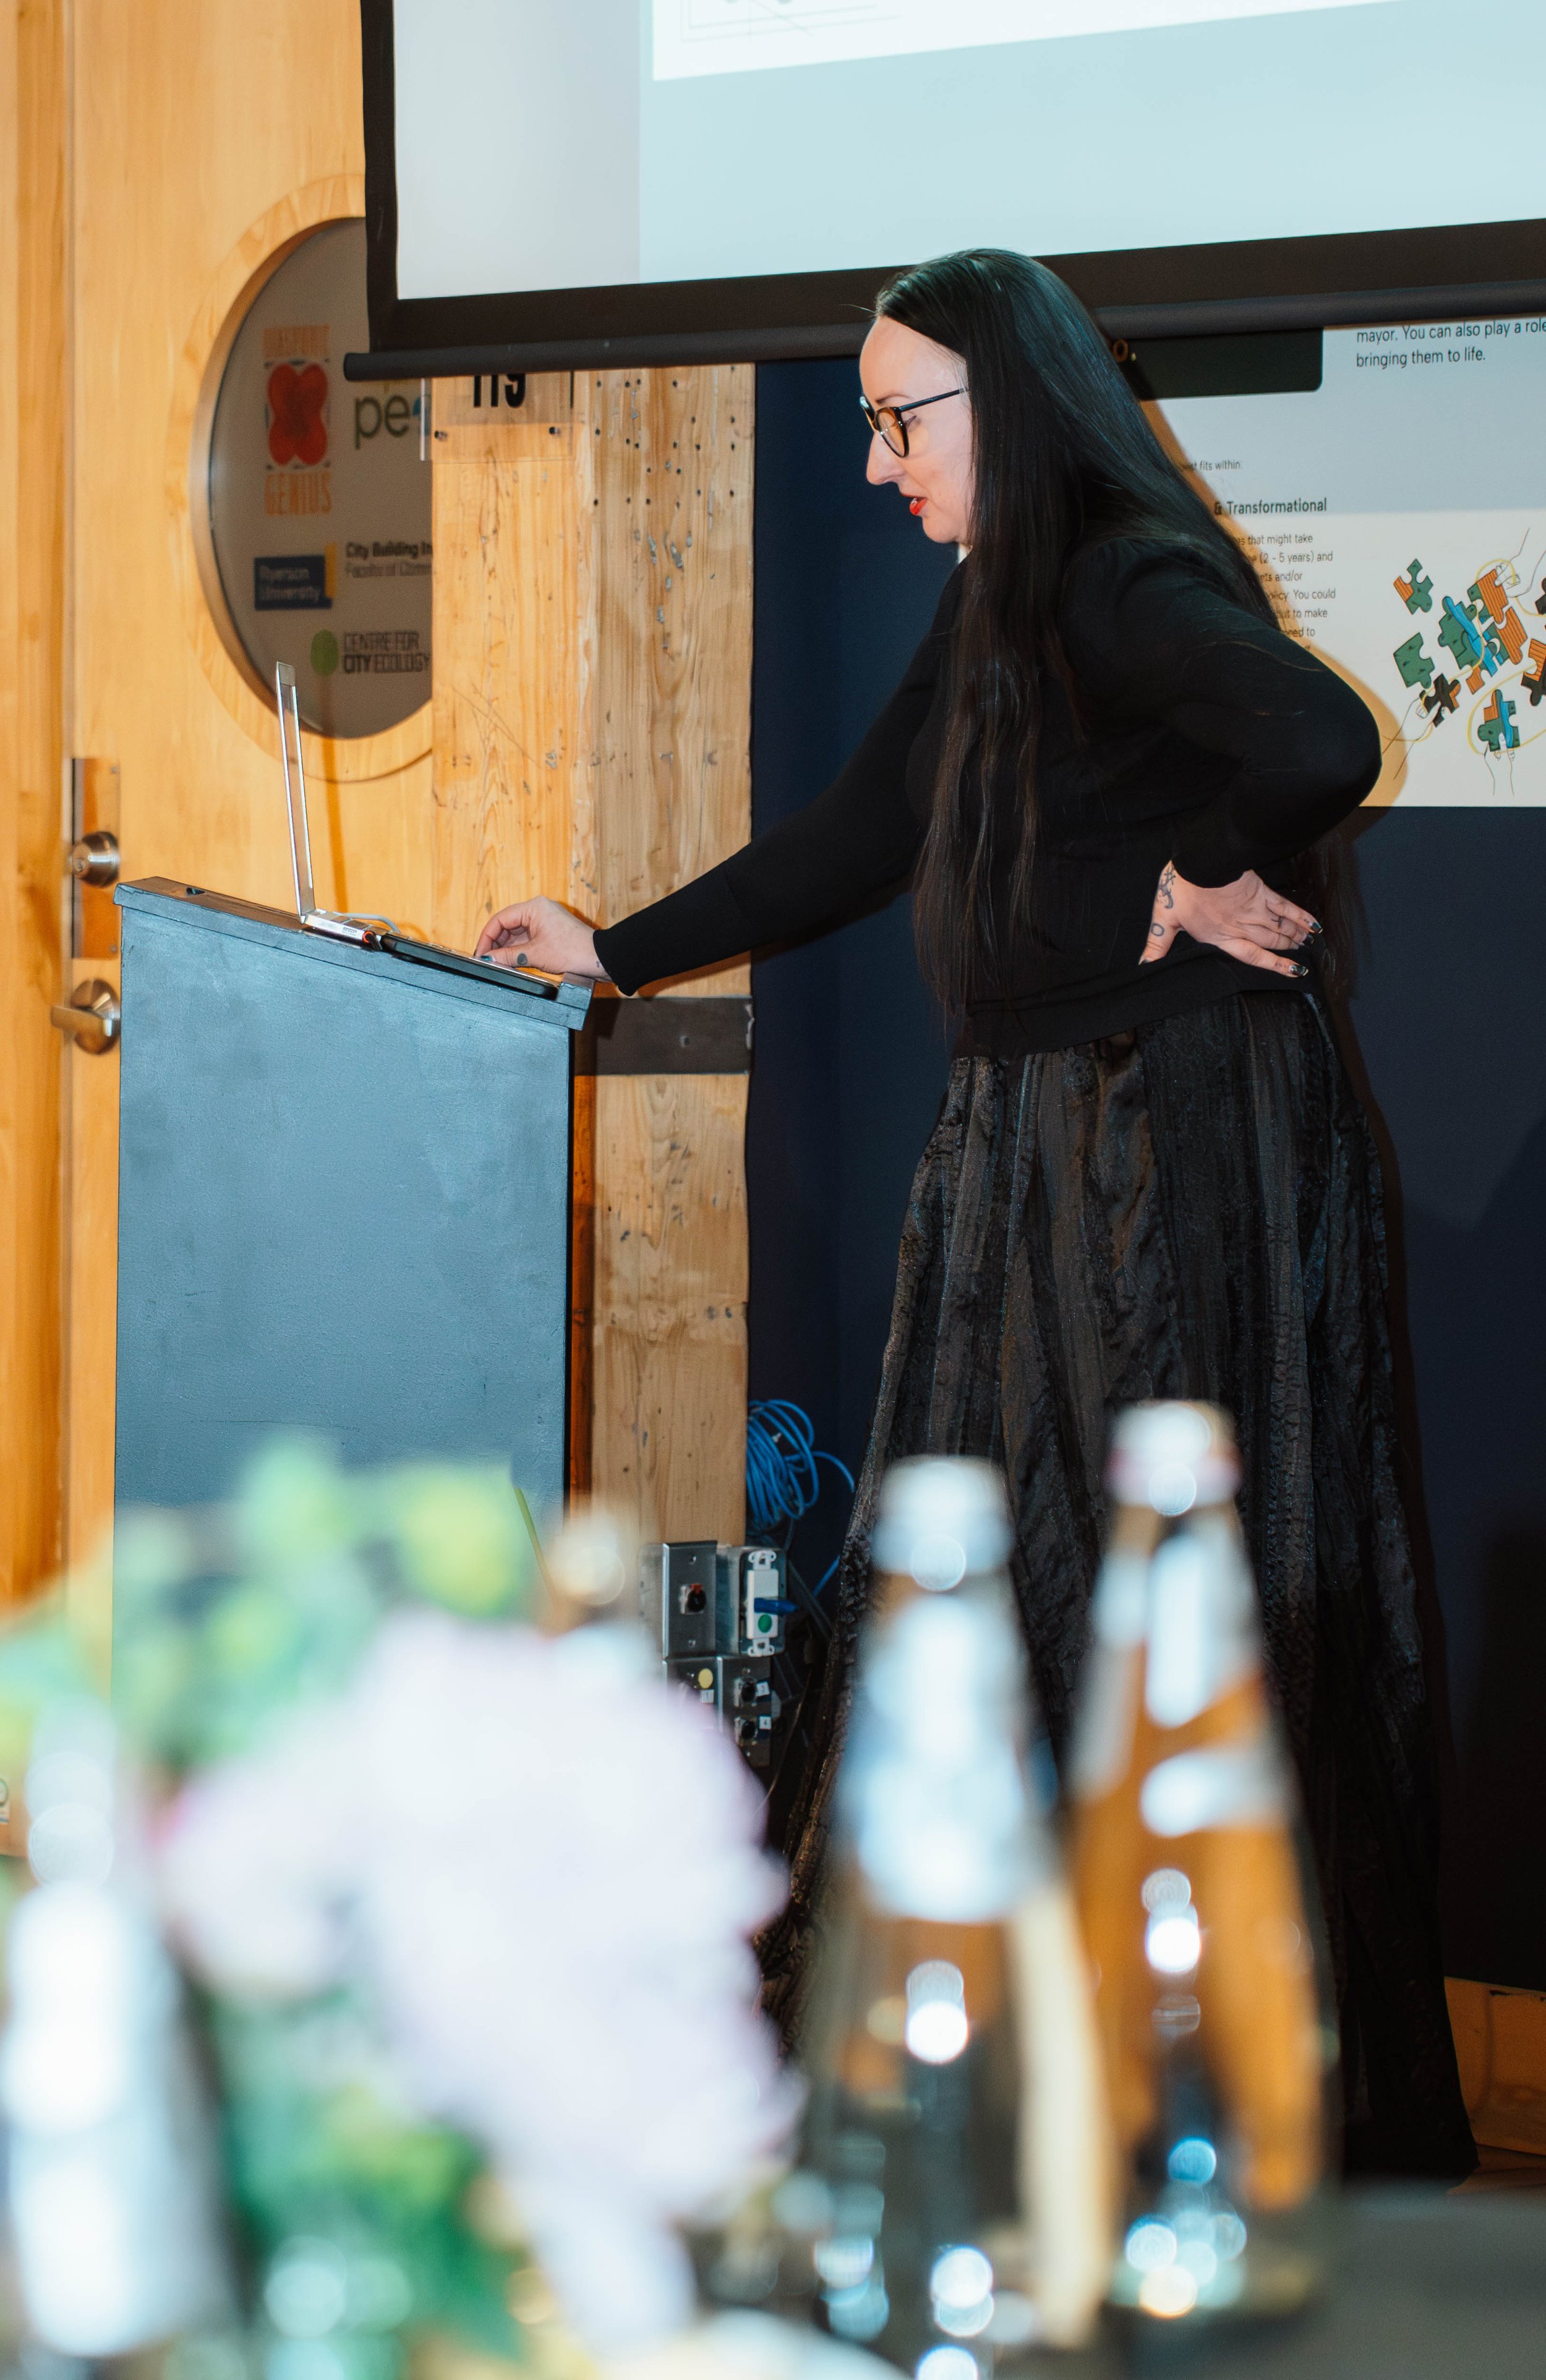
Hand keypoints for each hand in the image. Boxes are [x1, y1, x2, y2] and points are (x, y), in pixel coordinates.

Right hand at [473, 896, 611, 980]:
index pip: (500, 919)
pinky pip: (527, 940)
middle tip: (487, 961)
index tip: (480, 953)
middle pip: (507, 925)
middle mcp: (538, 910)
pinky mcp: (549, 933)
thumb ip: (507, 956)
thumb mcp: (534, 955)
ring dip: (507, 949)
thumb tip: (488, 959)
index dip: (487, 937)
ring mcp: (544, 921)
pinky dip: (518, 951)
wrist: (599, 959)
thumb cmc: (573, 951)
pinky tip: (510, 962)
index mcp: (534, 907)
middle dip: (496, 944)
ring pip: (516, 934)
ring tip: (497, 964)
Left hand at [1140, 862, 1318, 978]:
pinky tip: (1313, 924)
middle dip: (1287, 951)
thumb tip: (1143, 964)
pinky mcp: (1260, 891)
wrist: (1199, 861)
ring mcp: (1253, 909)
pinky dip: (1300, 916)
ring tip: (1310, 944)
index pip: (1251, 956)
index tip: (1292, 972)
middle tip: (1303, 958)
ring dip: (1296, 937)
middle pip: (1270, 943)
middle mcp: (1240, 926)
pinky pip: (1284, 907)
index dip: (1273, 966)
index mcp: (1219, 936)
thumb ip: (1157, 944)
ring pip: (1280, 928)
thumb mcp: (1164, 917)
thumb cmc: (1181, 887)